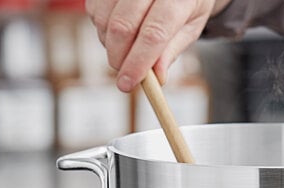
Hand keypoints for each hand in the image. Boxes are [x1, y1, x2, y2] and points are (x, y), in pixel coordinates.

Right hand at [86, 0, 231, 91]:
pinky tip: (117, 32)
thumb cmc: (185, 4)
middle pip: (122, 26)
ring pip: (104, 19)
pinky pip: (94, 9)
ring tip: (125, 50)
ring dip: (109, 45)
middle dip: (119, 58)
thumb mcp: (189, 28)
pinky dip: (102, 29)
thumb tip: (156, 78)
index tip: (128, 84)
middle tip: (124, 74)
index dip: (138, 63)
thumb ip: (170, 51)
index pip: (153, 34)